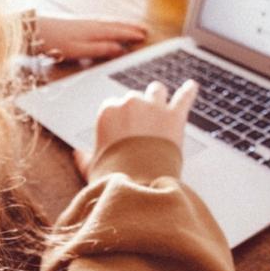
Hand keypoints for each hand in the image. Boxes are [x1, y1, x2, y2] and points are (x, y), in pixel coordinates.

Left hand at [35, 15, 146, 61]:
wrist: (33, 29)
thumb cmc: (54, 42)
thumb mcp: (79, 50)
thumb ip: (100, 49)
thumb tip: (121, 48)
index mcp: (95, 30)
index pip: (119, 31)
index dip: (132, 34)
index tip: (145, 36)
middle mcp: (92, 23)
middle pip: (116, 24)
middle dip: (130, 27)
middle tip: (145, 29)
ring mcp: (84, 22)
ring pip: (109, 22)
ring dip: (122, 24)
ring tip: (131, 27)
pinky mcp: (77, 24)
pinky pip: (101, 22)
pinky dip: (111, 24)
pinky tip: (108, 27)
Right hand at [73, 79, 198, 180]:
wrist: (140, 184)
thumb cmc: (114, 176)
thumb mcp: (93, 168)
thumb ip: (85, 158)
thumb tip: (77, 155)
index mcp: (108, 112)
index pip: (112, 106)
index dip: (118, 118)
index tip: (121, 129)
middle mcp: (130, 103)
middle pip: (134, 98)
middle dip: (137, 109)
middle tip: (140, 125)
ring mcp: (154, 107)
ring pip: (157, 90)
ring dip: (158, 96)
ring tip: (160, 101)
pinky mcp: (174, 116)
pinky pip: (184, 97)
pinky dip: (189, 92)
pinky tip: (192, 86)